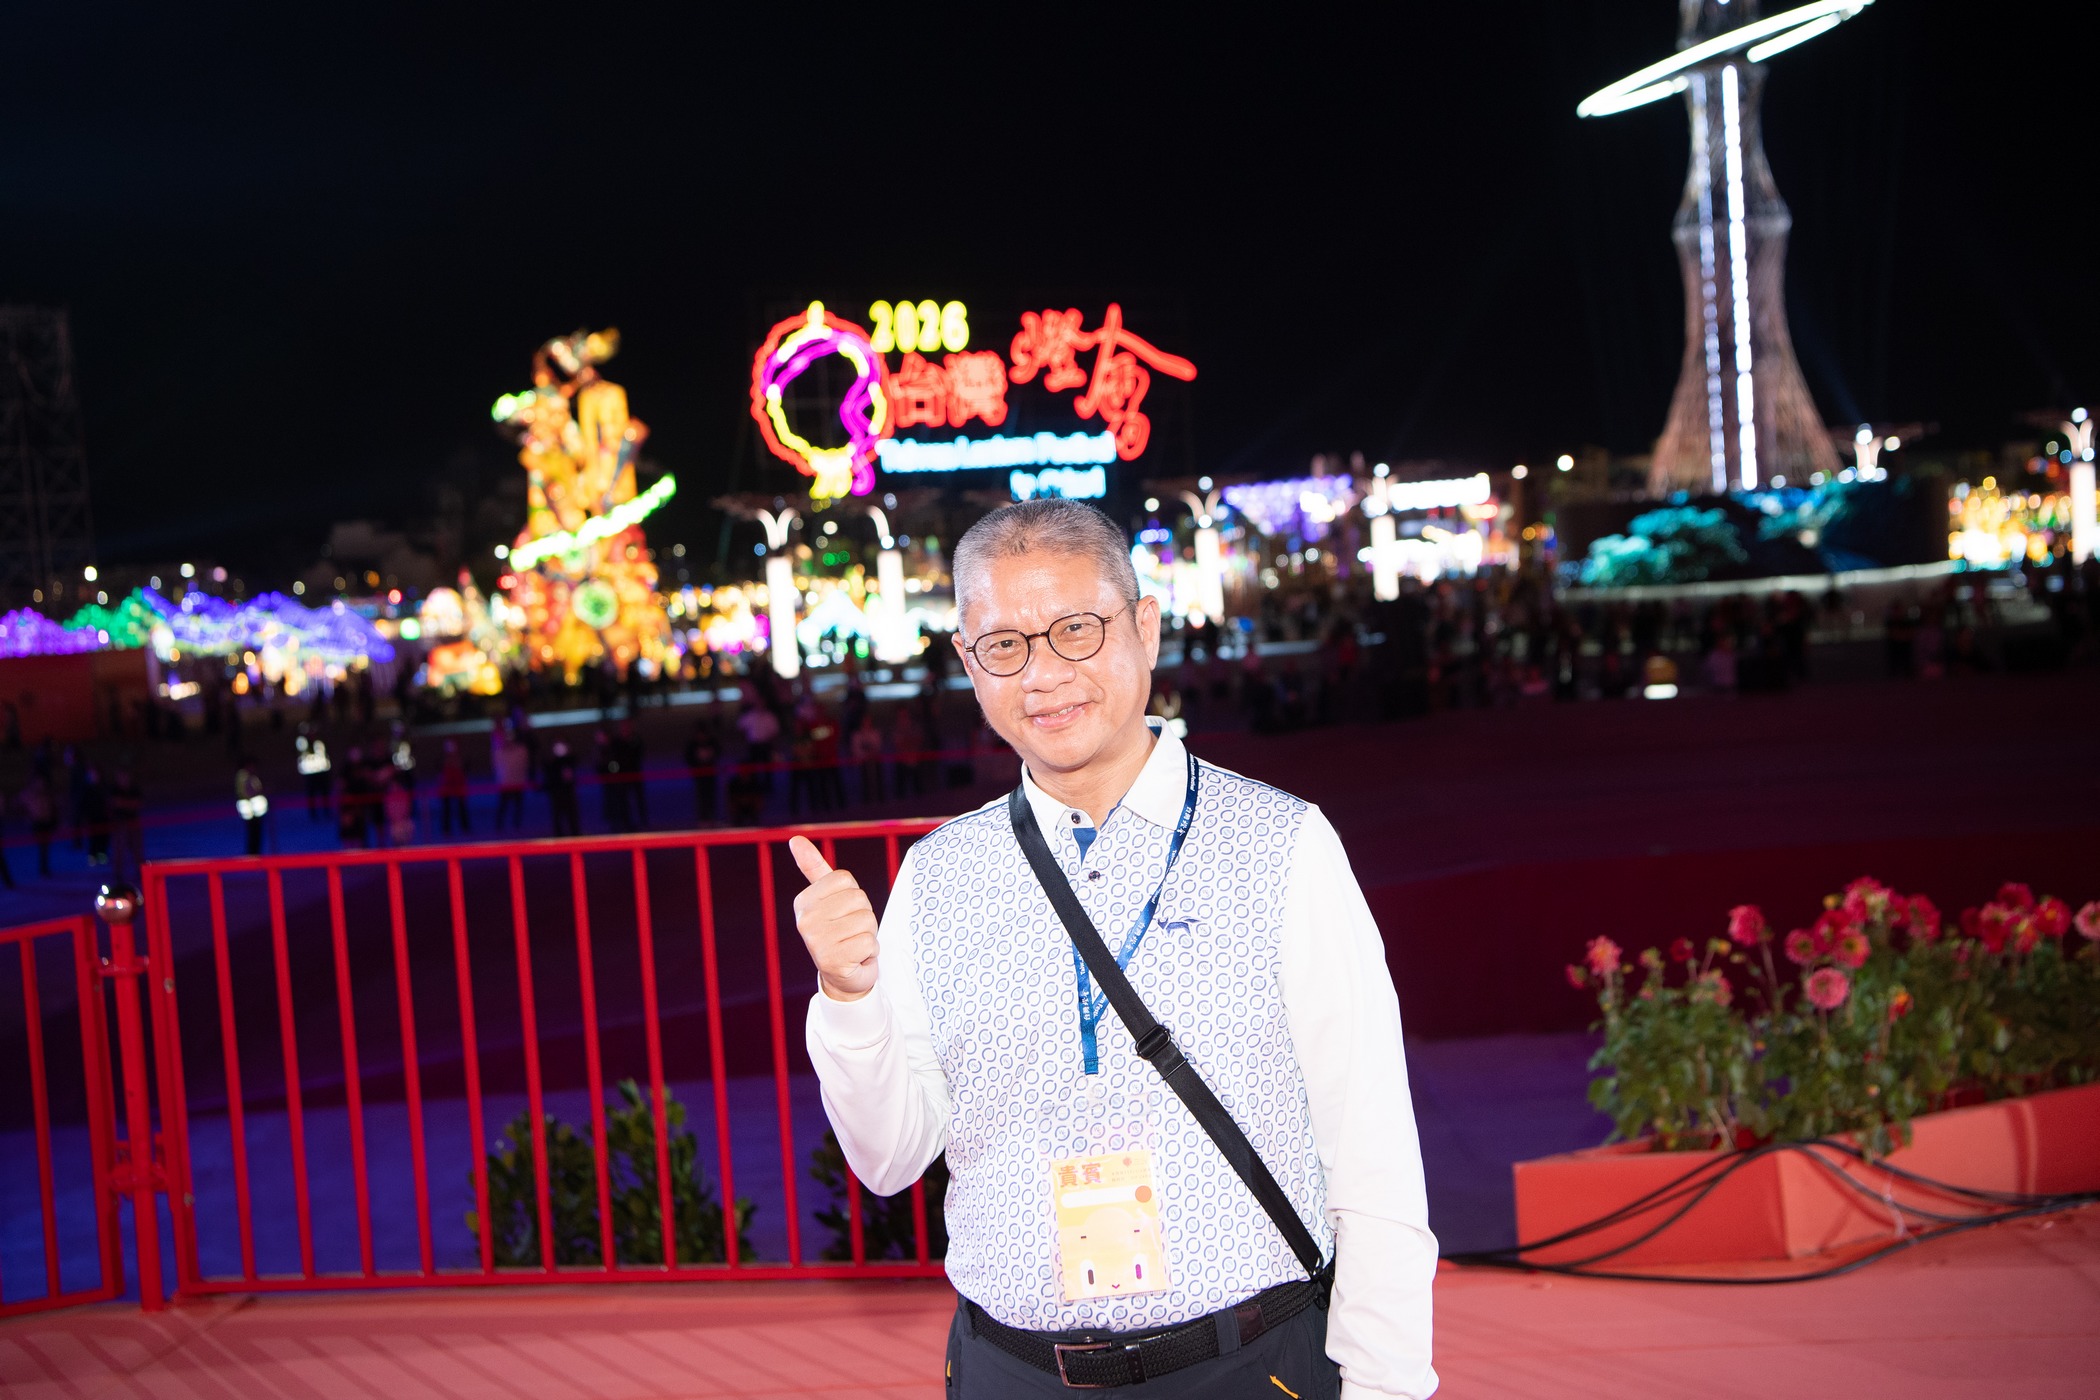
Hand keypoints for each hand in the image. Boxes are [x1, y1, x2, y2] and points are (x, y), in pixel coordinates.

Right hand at [789, 835, 878, 1001]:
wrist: (844, 977)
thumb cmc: (839, 931)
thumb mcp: (828, 897)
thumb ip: (814, 867)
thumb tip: (795, 839)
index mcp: (803, 901)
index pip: (844, 879)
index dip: (853, 894)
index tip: (843, 912)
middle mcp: (805, 921)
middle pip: (858, 898)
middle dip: (863, 915)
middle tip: (850, 931)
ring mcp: (817, 942)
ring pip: (866, 920)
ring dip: (868, 934)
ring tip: (853, 944)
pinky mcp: (833, 961)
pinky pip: (869, 942)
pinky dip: (870, 951)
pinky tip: (856, 959)